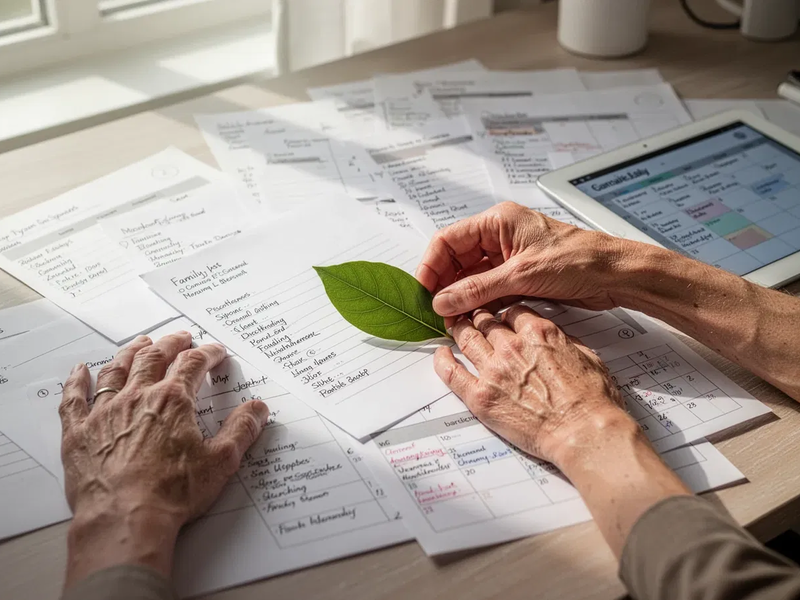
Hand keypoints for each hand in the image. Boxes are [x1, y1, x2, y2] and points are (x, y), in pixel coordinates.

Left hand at [59, 332, 270, 586]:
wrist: (124, 519)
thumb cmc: (171, 493)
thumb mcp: (221, 462)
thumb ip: (242, 430)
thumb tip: (258, 408)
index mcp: (173, 401)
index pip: (193, 364)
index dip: (208, 354)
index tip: (216, 352)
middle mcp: (137, 397)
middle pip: (154, 357)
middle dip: (171, 344)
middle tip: (181, 337)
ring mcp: (105, 412)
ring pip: (116, 370)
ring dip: (130, 352)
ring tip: (141, 343)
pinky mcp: (79, 433)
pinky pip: (74, 398)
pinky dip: (77, 381)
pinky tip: (79, 370)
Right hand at [416, 202, 636, 317]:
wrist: (615, 274)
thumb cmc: (579, 259)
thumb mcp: (521, 275)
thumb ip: (477, 289)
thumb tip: (443, 300)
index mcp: (498, 222)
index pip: (449, 240)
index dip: (431, 265)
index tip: (422, 290)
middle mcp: (500, 236)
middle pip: (457, 259)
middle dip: (445, 284)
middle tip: (436, 309)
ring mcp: (509, 257)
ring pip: (472, 276)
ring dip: (461, 296)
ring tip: (450, 318)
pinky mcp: (519, 275)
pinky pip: (488, 288)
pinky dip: (479, 303)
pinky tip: (471, 318)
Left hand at [435, 305, 690, 557]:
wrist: (584, 433)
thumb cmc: (593, 401)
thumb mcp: (587, 356)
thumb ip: (564, 341)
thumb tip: (555, 337)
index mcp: (538, 332)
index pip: (512, 311)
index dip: (505, 312)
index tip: (502, 315)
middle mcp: (512, 346)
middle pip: (485, 321)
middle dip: (479, 317)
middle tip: (473, 317)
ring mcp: (493, 370)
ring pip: (466, 339)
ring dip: (458, 330)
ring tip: (453, 327)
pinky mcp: (480, 396)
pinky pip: (452, 373)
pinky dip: (442, 360)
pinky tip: (441, 354)